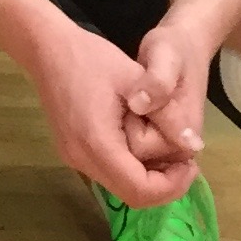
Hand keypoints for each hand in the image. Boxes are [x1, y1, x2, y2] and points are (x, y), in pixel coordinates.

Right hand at [21, 11, 194, 206]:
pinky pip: (107, 172)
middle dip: (164, 184)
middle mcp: (81, 159)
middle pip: (130, 194)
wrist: (46, 46)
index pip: (140, 189)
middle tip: (184, 160)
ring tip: (167, 151)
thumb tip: (194, 146)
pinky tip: (141, 143)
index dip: (172, 186)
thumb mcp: (136, 78)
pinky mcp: (71, 151)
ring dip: (147, 177)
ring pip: (119, 186)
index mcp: (97, 143)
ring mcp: (72, 157)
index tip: (191, 164)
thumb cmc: (91, 57)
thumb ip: (167, 114)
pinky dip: (130, 168)